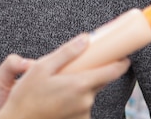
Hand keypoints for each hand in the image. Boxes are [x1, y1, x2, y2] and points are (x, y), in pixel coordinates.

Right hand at [0, 34, 130, 118]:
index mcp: (80, 84)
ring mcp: (82, 113)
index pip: (112, 71)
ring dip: (81, 86)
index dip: (121, 62)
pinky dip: (75, 98)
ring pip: (89, 93)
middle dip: (94, 71)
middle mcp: (85, 100)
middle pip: (100, 81)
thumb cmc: (26, 96)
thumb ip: (67, 52)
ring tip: (59, 84)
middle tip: (79, 65)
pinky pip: (82, 105)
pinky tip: (58, 97)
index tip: (124, 55)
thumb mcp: (42, 67)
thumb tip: (86, 39)